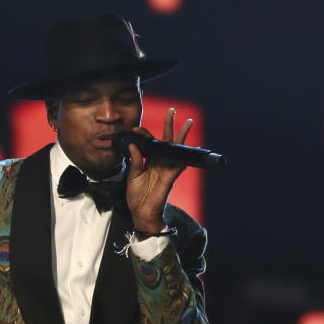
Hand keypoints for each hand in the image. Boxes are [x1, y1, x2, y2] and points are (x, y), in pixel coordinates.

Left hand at [125, 107, 192, 233]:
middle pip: (166, 141)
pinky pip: (179, 164)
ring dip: (181, 136)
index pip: (149, 143)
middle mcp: (160, 162)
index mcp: (150, 161)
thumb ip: (134, 160)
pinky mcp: (170, 177)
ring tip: (188, 122)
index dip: (144, 134)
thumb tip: (133, 145)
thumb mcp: (132, 176)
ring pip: (176, 149)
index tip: (135, 128)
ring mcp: (166, 169)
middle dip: (169, 125)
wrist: (141, 213)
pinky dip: (184, 156)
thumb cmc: (137, 196)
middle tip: (172, 110)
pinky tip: (191, 147)